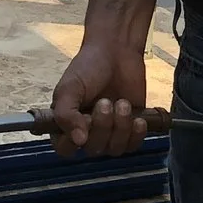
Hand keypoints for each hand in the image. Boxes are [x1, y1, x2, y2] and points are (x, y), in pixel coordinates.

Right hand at [50, 42, 152, 156]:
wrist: (117, 52)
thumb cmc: (89, 67)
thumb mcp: (70, 88)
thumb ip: (65, 114)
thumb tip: (78, 141)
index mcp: (65, 124)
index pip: (65, 149)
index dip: (75, 140)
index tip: (85, 119)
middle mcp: (86, 133)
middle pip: (93, 150)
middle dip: (102, 126)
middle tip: (105, 102)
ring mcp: (109, 133)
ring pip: (114, 150)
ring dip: (120, 127)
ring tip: (122, 103)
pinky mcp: (129, 130)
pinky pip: (133, 146)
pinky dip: (136, 134)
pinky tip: (138, 119)